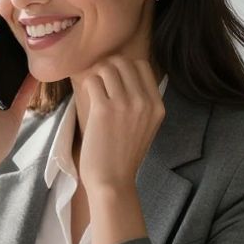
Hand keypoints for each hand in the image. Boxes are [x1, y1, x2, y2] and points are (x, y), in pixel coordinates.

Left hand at [74, 56, 164, 196]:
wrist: (112, 181)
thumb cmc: (123, 156)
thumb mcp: (145, 127)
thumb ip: (141, 103)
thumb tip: (122, 76)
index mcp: (157, 105)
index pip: (142, 65)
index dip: (124, 67)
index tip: (113, 80)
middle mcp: (144, 101)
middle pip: (123, 62)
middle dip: (107, 68)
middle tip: (98, 84)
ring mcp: (125, 104)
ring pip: (106, 67)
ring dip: (95, 76)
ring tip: (93, 93)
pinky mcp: (104, 109)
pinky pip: (92, 81)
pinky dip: (86, 87)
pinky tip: (86, 100)